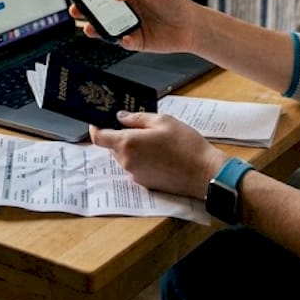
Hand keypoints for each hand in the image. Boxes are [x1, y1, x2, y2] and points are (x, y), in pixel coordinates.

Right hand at [73, 0, 201, 53]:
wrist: (192, 27)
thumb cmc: (176, 2)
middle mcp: (125, 9)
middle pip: (98, 8)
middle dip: (84, 8)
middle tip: (75, 8)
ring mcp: (128, 25)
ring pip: (105, 27)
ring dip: (95, 27)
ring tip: (89, 27)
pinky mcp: (135, 41)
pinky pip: (122, 42)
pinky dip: (121, 40)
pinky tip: (124, 37)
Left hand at [89, 112, 228, 198]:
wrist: (204, 173)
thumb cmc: (186, 146)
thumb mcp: (163, 121)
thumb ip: (137, 118)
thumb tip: (121, 117)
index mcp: (128, 143)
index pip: (98, 137)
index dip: (96, 127)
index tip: (99, 120)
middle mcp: (127, 161)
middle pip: (112, 146)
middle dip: (121, 136)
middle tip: (141, 128)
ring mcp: (135, 174)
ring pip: (124, 156)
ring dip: (133, 148)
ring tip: (156, 141)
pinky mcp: (144, 183)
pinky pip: (135, 166)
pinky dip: (142, 159)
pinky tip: (161, 155)